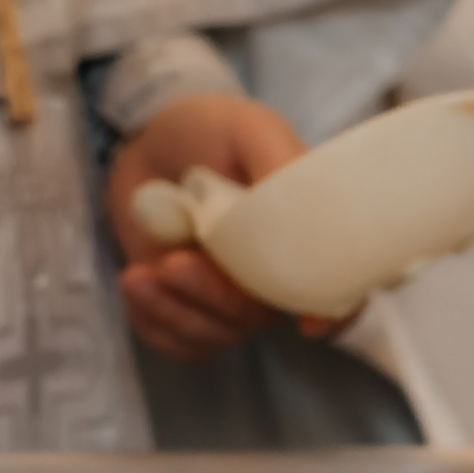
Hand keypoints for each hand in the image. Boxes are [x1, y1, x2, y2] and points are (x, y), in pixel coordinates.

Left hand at [106, 93, 323, 360]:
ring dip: (175, 313)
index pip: (339, 289)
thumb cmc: (210, 130)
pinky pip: (180, 343)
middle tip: (173, 263)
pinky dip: (153, 324)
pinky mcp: (186, 308)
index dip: (335, 314)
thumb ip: (279, 164)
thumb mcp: (250, 129)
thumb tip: (307, 211)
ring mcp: (229, 297)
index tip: (308, 324)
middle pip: (261, 317)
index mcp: (306, 237)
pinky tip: (134, 284)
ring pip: (217, 335)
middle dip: (214, 298)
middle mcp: (274, 276)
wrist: (149, 139)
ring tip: (138, 276)